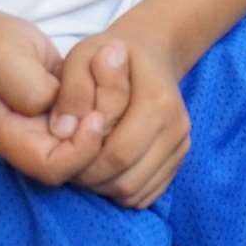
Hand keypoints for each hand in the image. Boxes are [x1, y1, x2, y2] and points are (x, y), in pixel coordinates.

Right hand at [0, 13, 107, 184]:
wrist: (2, 39)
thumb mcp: (2, 59)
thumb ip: (26, 87)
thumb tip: (54, 106)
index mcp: (11, 139)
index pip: (52, 168)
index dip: (80, 151)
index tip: (96, 116)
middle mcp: (36, 143)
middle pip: (83, 161)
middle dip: (106, 128)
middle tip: (116, 84)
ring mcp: (56, 132)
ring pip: (99, 142)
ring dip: (116, 108)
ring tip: (116, 67)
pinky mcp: (74, 117)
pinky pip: (104, 123)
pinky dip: (116, 99)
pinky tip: (114, 69)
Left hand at [66, 31, 190, 209]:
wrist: (150, 52)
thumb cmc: (109, 56)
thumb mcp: (82, 58)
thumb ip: (72, 92)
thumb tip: (63, 132)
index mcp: (157, 102)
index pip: (118, 155)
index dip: (84, 164)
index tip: (63, 152)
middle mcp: (177, 127)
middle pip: (128, 180)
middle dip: (91, 181)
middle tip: (70, 164)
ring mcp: (182, 143)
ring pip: (137, 192)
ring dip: (105, 188)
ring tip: (87, 164)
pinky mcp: (179, 156)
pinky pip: (147, 193)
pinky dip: (122, 190)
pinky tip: (106, 168)